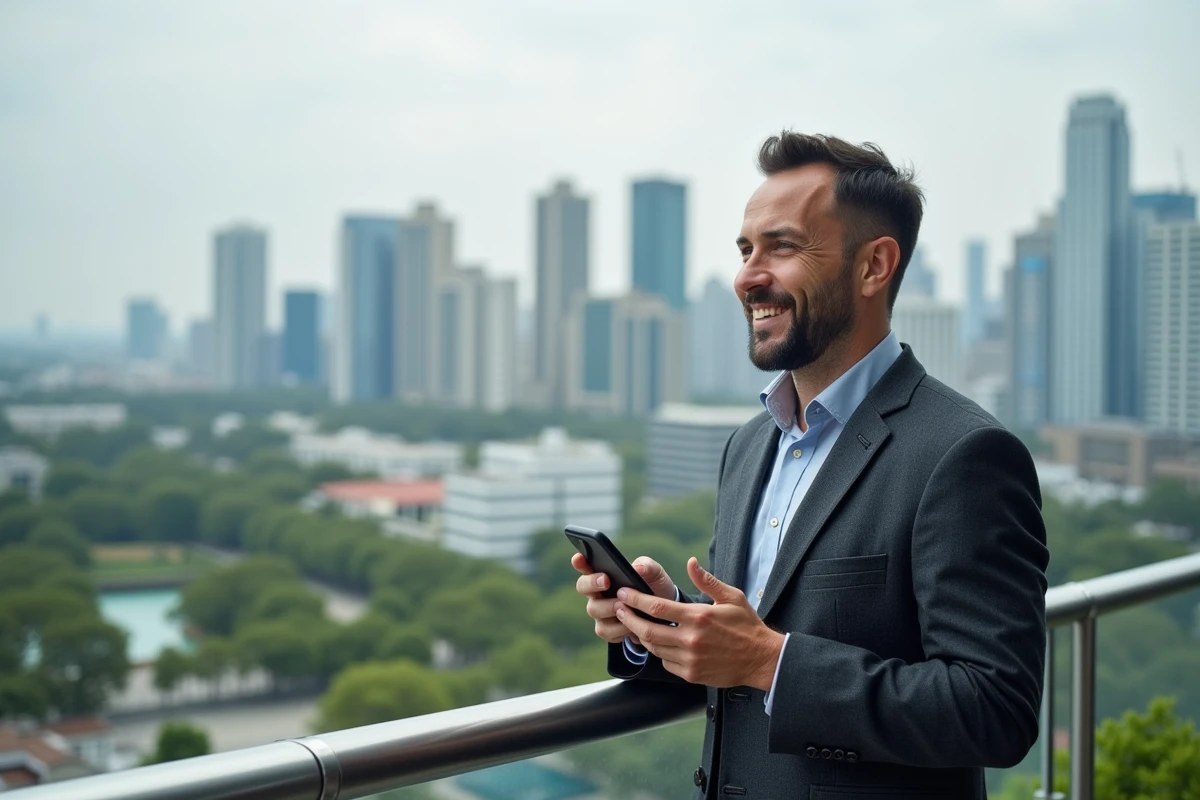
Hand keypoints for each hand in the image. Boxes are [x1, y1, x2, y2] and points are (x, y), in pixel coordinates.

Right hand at [573, 553, 676, 644]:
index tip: (578, 558)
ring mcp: (600, 612)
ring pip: (593, 609)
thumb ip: (647, 566)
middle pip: (582, 586)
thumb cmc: (655, 589)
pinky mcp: (607, 630)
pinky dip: (619, 627)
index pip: (586, 564)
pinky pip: (605, 630)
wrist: (665, 617)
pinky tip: (631, 625)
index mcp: (605, 573)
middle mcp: (597, 592)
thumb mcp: (656, 574)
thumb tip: (636, 568)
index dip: (579, 561)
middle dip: (592, 582)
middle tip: (606, 581)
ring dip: (609, 607)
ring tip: (625, 605)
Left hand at [614, 557, 784, 689]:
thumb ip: (707, 580)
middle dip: (628, 618)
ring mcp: (690, 659)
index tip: (624, 593)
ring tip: (632, 623)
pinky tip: (656, 642)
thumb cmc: (747, 626)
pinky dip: (658, 652)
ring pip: (653, 648)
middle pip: (647, 630)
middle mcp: (691, 639)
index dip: (635, 599)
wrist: (762, 659)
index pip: (657, 607)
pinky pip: (666, 662)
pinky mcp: (692, 674)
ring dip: (639, 635)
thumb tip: (690, 562)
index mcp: (698, 617)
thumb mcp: (731, 597)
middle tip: (617, 609)